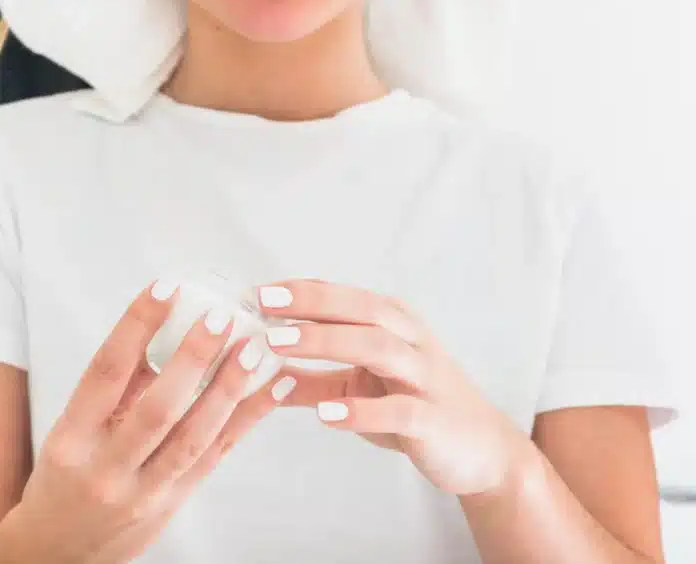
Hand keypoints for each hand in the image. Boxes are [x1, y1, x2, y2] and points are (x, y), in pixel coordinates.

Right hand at [0, 280, 295, 563]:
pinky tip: (271, 388)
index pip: (105, 372)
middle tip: (222, 317)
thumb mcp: (71, 431)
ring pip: (195, 437)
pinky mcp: (174, 505)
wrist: (59, 551)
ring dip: (230, 388)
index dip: (136, 326)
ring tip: (255, 348)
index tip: (165, 288)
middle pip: (157, 408)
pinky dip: (248, 418)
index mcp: (71, 439)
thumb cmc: (64, 480)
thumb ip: (114, 387)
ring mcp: (144, 492)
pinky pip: (217, 456)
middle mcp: (107, 469)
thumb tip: (162, 330)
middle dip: (194, 359)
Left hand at [257, 279, 534, 496]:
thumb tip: (262, 373)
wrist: (484, 452)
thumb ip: (315, 381)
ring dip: (325, 341)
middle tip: (263, 304)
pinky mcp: (435, 420)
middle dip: (311, 303)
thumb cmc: (417, 409)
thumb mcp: (360, 389)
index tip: (257, 290)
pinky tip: (326, 414)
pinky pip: (399, 410)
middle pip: (362, 311)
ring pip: (378, 348)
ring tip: (279, 344)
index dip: (302, 291)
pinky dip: (361, 411)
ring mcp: (426, 379)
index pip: (344, 297)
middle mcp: (412, 342)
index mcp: (394, 325)